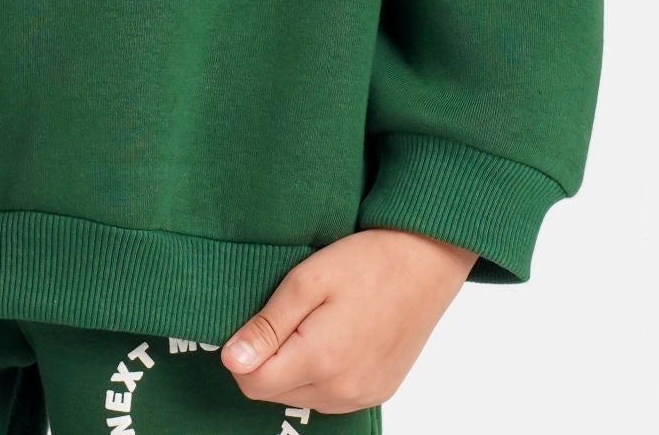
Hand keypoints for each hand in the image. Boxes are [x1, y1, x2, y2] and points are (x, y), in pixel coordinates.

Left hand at [219, 228, 477, 413]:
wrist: (426, 261)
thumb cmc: (368, 262)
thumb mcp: (307, 280)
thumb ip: (268, 325)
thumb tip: (232, 360)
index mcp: (319, 361)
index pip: (252, 383)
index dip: (243, 353)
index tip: (257, 320)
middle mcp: (341, 391)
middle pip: (275, 392)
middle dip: (269, 358)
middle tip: (290, 313)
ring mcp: (362, 396)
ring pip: (302, 396)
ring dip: (296, 367)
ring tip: (316, 321)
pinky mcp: (378, 392)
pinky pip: (331, 397)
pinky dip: (323, 373)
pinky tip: (336, 336)